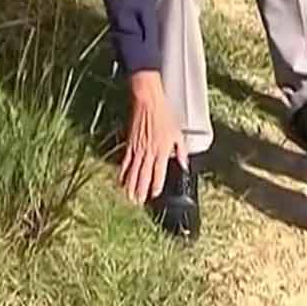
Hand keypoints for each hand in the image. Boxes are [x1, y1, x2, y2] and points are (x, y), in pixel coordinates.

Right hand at [119, 71, 186, 202]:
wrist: (148, 102)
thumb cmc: (164, 116)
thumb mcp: (178, 133)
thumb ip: (182, 152)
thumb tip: (185, 165)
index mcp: (162, 150)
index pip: (158, 173)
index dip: (155, 186)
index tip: (154, 195)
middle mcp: (149, 152)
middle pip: (143, 176)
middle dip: (140, 191)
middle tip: (137, 203)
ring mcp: (137, 149)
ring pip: (133, 172)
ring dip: (130, 186)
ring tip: (128, 198)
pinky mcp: (130, 144)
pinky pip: (125, 162)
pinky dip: (122, 173)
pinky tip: (121, 181)